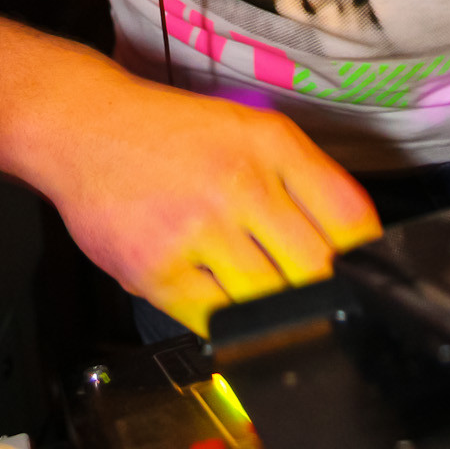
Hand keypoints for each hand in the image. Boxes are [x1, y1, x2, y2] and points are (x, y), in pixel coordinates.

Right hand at [28, 53, 380, 333]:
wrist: (86, 128)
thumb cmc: (172, 132)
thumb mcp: (250, 129)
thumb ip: (304, 177)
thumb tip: (356, 239)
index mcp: (271, 143)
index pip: (349, 217)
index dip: (364, 255)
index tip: (360, 270)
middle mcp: (239, 183)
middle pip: (315, 269)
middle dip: (319, 286)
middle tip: (305, 284)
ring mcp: (197, 231)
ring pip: (268, 303)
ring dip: (271, 306)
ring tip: (255, 284)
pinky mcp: (158, 272)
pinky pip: (214, 321)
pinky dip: (225, 318)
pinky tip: (217, 292)